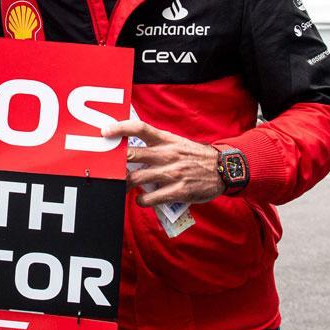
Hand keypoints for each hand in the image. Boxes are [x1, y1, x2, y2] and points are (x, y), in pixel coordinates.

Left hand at [102, 119, 223, 206]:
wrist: (224, 168)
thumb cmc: (194, 156)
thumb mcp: (176, 143)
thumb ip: (156, 145)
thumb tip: (130, 148)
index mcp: (166, 139)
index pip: (139, 128)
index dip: (119, 127)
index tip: (104, 131)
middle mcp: (167, 154)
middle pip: (131, 155)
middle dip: (114, 163)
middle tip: (107, 168)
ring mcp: (171, 173)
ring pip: (136, 178)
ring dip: (124, 184)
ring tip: (123, 186)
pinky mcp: (177, 191)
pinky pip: (150, 198)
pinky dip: (141, 201)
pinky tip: (143, 200)